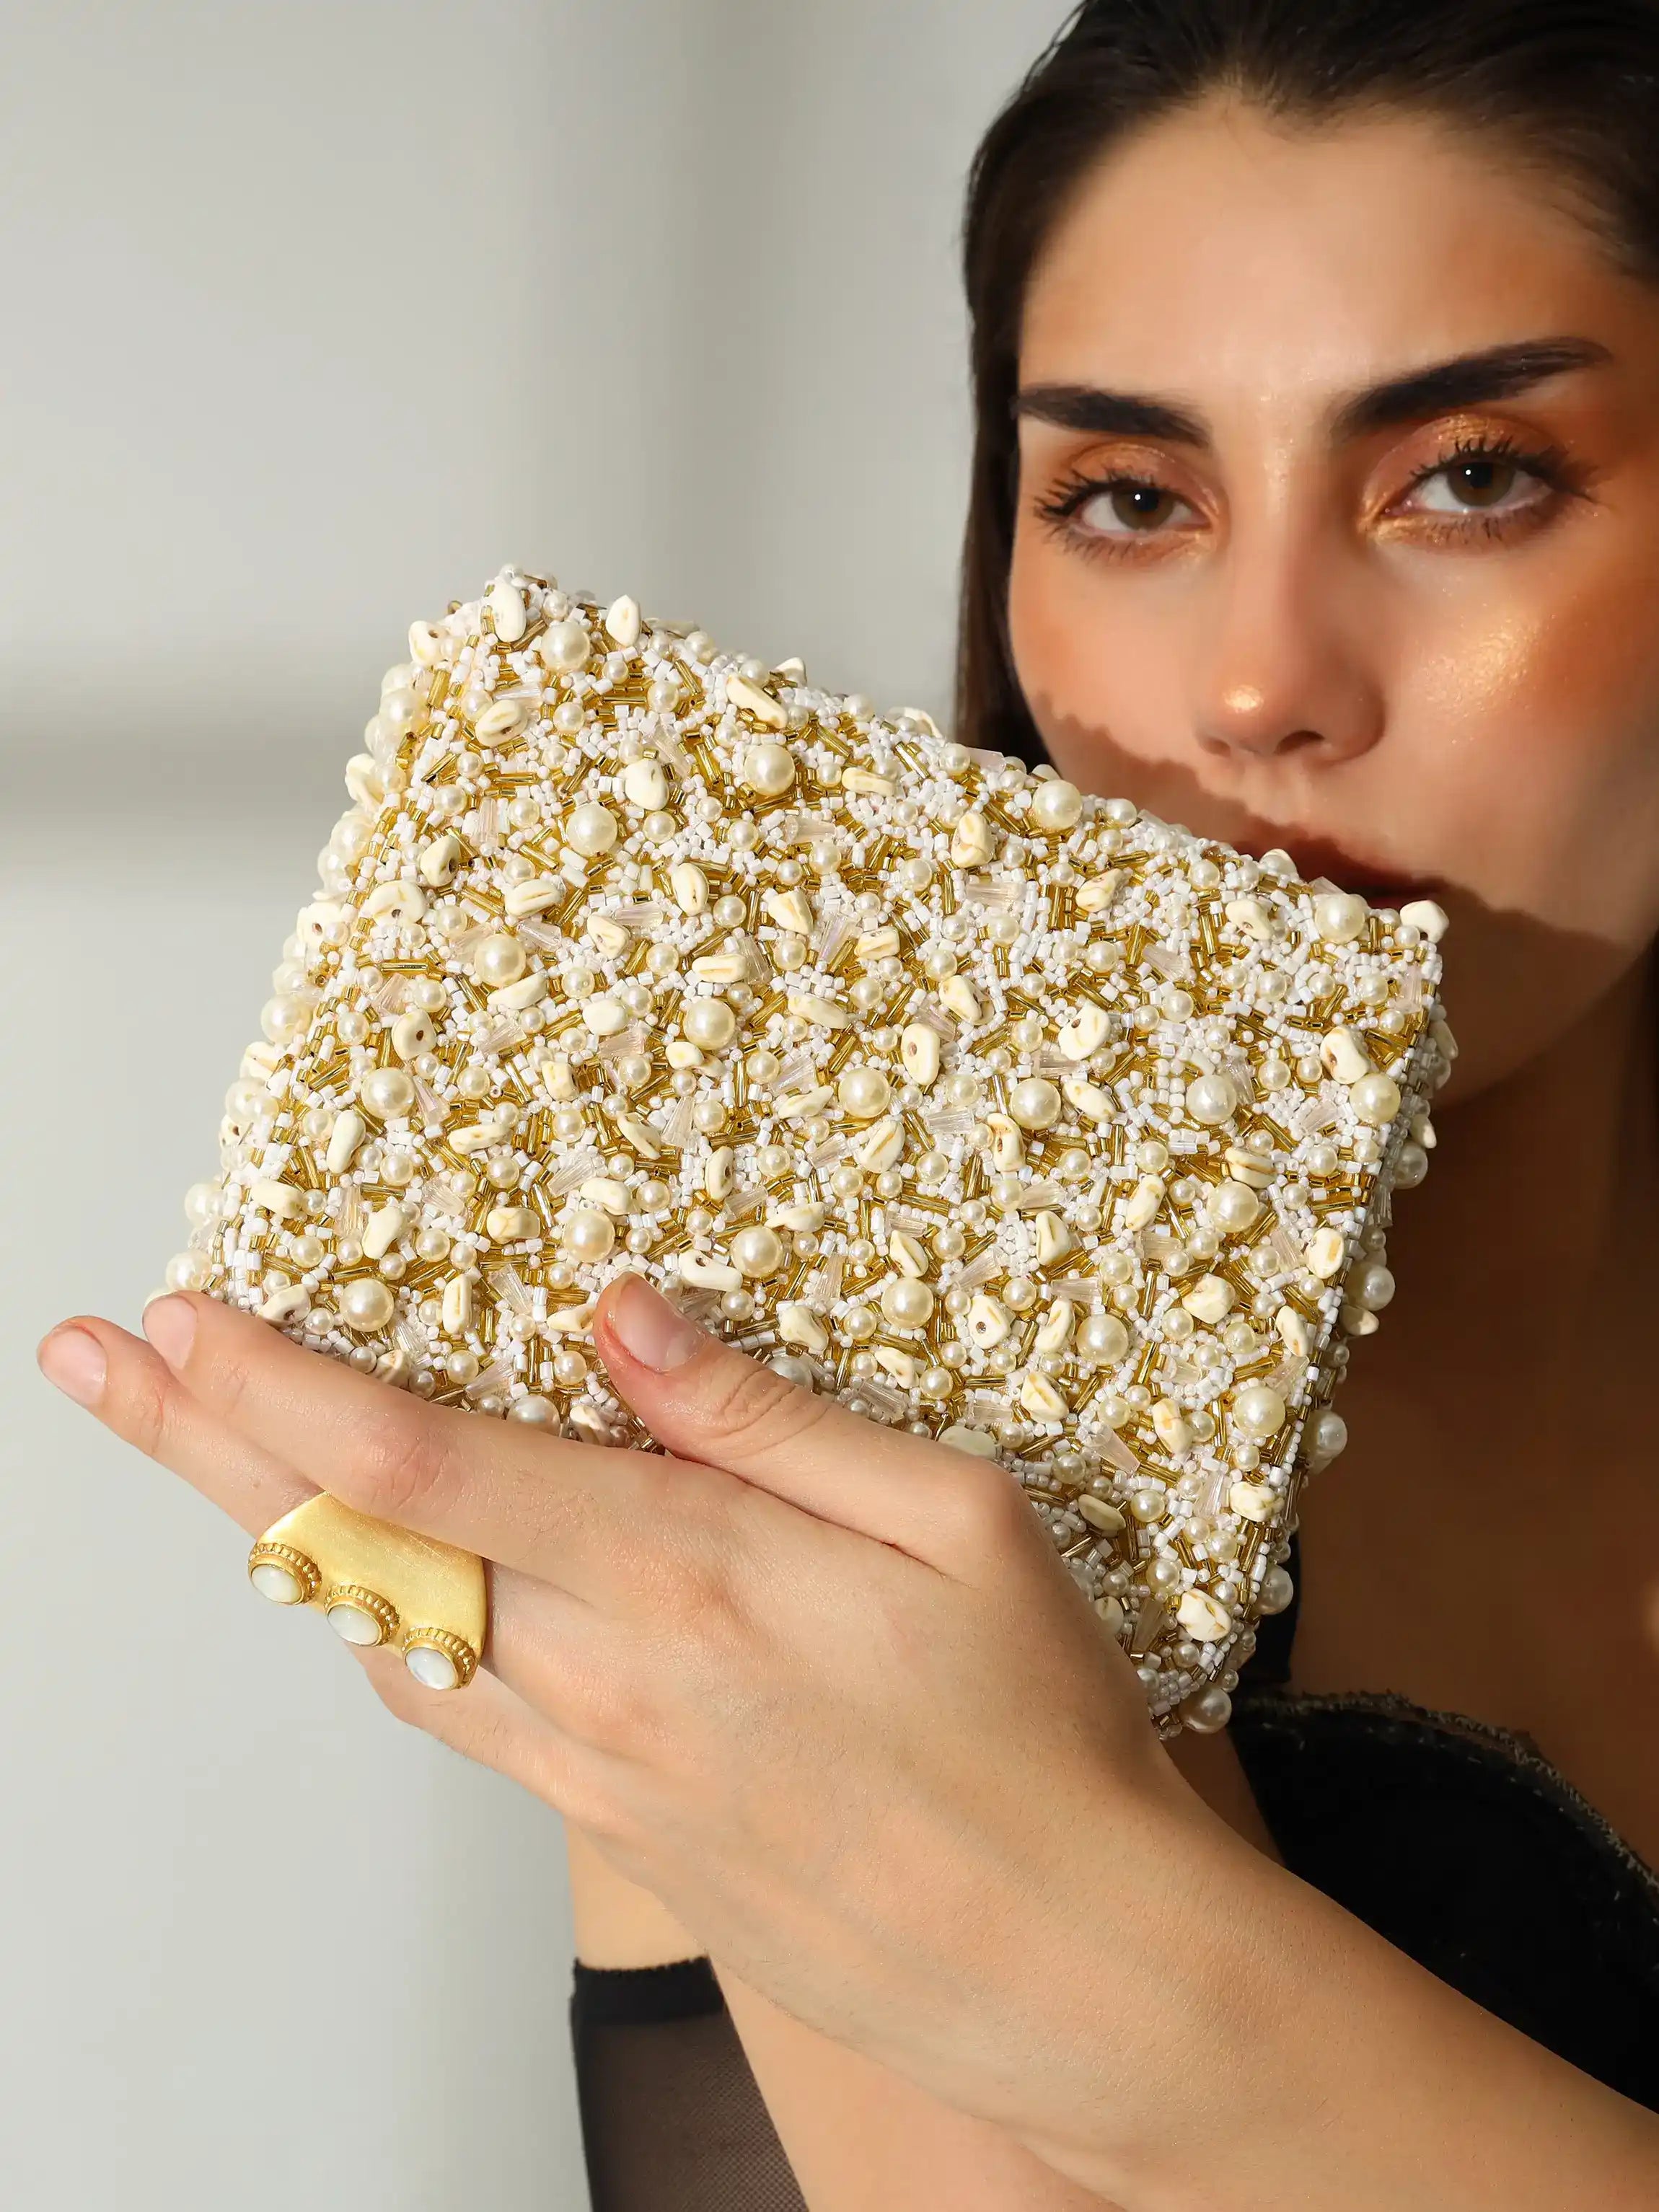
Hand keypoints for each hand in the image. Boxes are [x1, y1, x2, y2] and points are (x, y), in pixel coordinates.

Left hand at [37, 1278, 1217, 2174]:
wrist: (1065, 1968)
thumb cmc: (1036, 1733)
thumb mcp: (958, 1522)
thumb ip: (770, 1416)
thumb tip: (623, 1318)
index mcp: (685, 1574)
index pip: (419, 1467)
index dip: (280, 1384)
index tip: (185, 1316)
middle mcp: (603, 1676)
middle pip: (348, 1547)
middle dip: (204, 1442)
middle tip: (97, 1364)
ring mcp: (593, 1768)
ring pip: (376, 1638)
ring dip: (279, 1536)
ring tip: (212, 1455)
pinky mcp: (613, 1830)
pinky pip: (454, 1718)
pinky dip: (381, 1638)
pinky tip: (374, 1600)